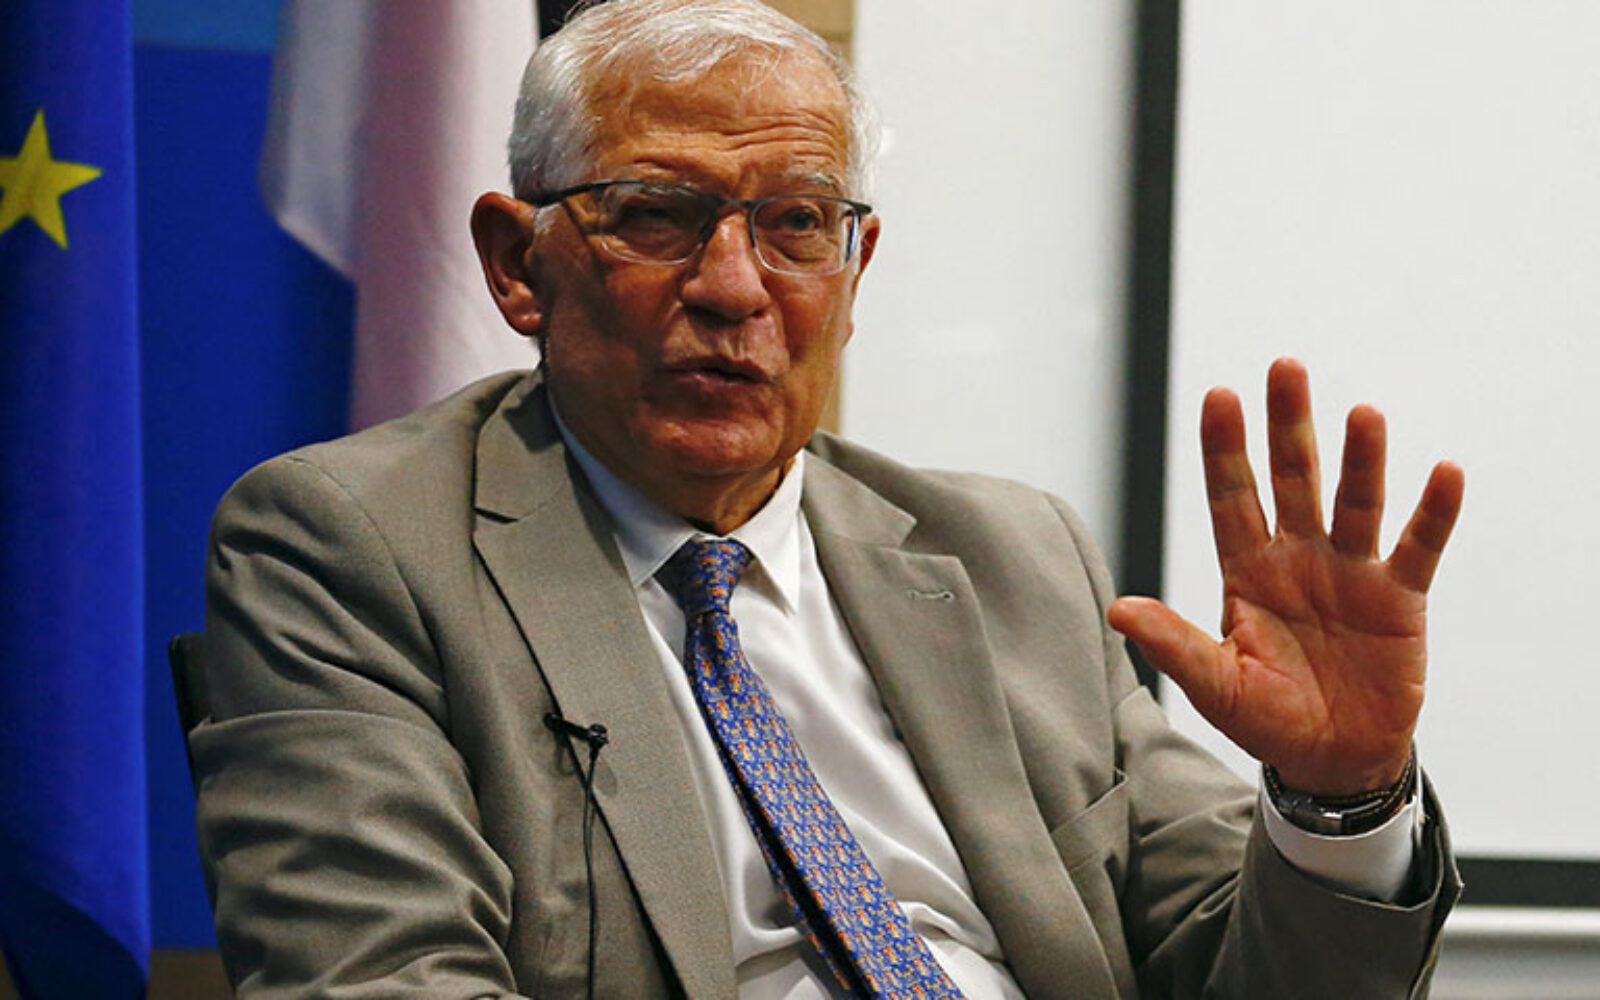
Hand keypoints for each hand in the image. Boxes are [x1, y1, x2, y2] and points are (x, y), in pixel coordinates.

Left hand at [1107, 358, 1463, 794]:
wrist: (1333, 759)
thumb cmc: (1267, 718)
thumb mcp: (1215, 683)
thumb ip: (1174, 643)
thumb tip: (1118, 609)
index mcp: (1247, 571)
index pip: (1231, 497)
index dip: (1224, 450)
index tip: (1218, 395)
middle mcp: (1297, 557)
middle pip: (1292, 477)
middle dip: (1288, 424)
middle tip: (1284, 367)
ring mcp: (1350, 572)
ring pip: (1354, 501)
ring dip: (1360, 458)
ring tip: (1362, 413)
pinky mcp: (1399, 597)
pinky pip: (1417, 547)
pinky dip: (1432, 511)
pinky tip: (1444, 472)